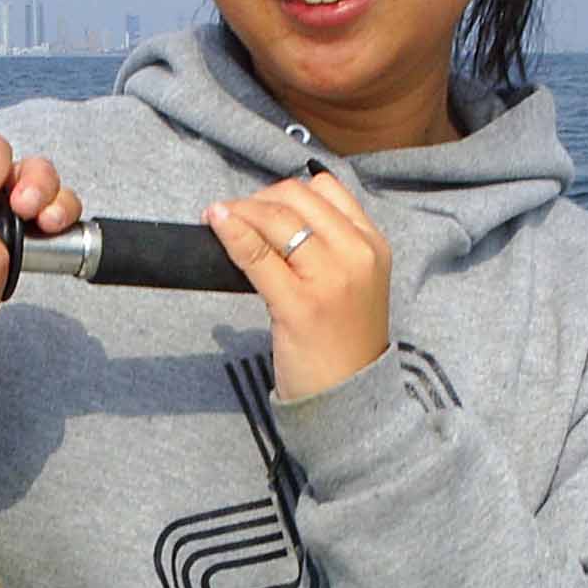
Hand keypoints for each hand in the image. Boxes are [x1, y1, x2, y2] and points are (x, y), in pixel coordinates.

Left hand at [204, 168, 390, 399]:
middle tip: (230, 215)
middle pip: (295, 198)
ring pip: (275, 219)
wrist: (351, 398)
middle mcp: (357, 254)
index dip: (282, 191)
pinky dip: (231, 232)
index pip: (323, 189)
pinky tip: (215, 223)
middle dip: (255, 200)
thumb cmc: (342, 342)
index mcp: (372, 244)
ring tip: (219, 220)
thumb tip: (272, 212)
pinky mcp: (300, 305)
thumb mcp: (351, 282)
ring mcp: (330, 279)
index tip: (257, 207)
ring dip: (239, 212)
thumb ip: (327, 245)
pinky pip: (257, 254)